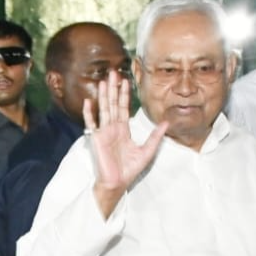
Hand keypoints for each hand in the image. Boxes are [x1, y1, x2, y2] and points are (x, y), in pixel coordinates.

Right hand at [85, 72, 167, 215]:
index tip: (126, 81)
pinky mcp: (96, 138)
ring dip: (103, 95)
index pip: (124, 108)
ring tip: (103, 81)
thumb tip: (167, 122)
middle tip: (113, 72)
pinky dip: (89, 113)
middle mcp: (112, 128)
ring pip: (104, 109)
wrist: (117, 183)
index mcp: (123, 130)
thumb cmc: (129, 170)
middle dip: (113, 89)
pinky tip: (88, 101)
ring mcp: (104, 132)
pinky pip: (91, 123)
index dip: (124, 94)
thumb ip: (156, 136)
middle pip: (113, 104)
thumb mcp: (147, 151)